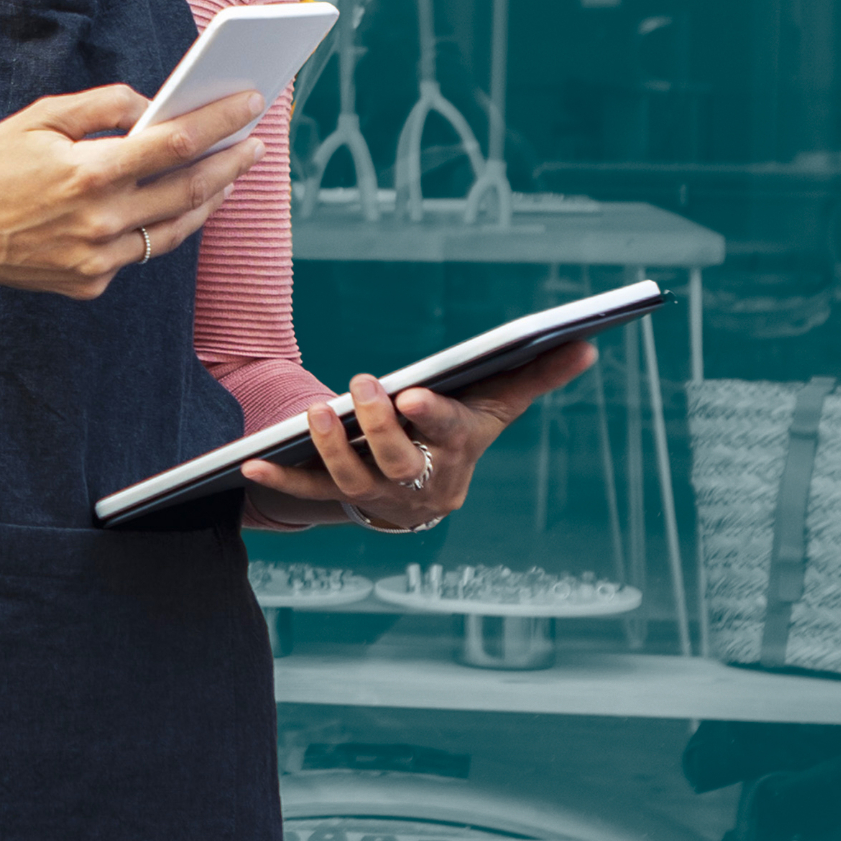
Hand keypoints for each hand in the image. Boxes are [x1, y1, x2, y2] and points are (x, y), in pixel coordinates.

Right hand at [0, 83, 266, 299]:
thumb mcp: (39, 117)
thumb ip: (103, 106)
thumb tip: (153, 106)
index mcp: (87, 172)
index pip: (174, 143)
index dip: (219, 122)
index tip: (249, 104)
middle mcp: (99, 220)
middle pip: (188, 190)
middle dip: (229, 163)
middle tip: (253, 144)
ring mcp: (97, 259)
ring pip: (174, 230)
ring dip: (208, 201)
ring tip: (227, 176)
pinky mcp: (91, 283)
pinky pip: (139, 252)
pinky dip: (159, 227)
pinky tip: (176, 206)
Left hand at [238, 340, 595, 532]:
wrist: (425, 494)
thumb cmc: (462, 435)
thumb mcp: (498, 405)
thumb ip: (537, 373)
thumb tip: (589, 341)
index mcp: (456, 453)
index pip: (448, 435)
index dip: (431, 418)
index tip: (416, 396)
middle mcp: (417, 482)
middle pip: (397, 460)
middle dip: (378, 424)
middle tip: (364, 384)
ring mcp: (376, 496)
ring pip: (351, 478)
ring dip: (330, 447)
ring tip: (315, 410)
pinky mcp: (338, 500)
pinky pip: (307, 494)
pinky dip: (280, 481)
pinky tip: (251, 463)